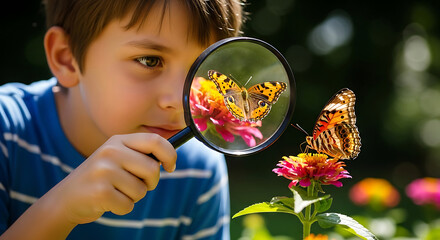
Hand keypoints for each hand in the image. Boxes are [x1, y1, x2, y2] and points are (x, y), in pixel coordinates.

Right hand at [46, 133, 176, 224]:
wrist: (65, 199)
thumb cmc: (101, 179)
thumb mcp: (117, 158)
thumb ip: (140, 154)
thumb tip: (171, 157)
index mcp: (118, 140)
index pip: (155, 140)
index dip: (170, 154)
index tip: (171, 167)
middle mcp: (111, 151)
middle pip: (152, 169)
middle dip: (150, 182)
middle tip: (136, 185)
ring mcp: (104, 171)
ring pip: (141, 190)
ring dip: (134, 197)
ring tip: (116, 192)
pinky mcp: (100, 192)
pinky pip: (129, 205)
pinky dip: (122, 208)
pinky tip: (108, 202)